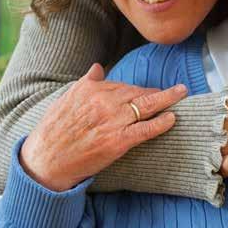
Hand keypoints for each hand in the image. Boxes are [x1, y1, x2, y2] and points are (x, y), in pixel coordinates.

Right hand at [20, 63, 187, 190]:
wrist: (46, 160)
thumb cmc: (54, 130)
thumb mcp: (67, 98)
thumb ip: (86, 82)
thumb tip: (98, 67)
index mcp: (92, 89)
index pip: (123, 85)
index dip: (139, 89)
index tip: (150, 90)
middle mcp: (104, 102)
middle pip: (138, 93)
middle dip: (158, 92)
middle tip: (176, 90)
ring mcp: (113, 122)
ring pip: (146, 106)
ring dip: (168, 99)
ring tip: (181, 94)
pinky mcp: (118, 142)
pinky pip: (145, 130)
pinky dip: (161, 123)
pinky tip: (172, 118)